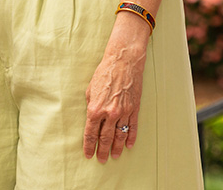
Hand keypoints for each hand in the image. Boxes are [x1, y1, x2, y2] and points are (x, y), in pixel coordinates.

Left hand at [82, 18, 146, 162]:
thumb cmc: (104, 73)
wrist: (123, 62)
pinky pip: (132, 127)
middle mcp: (109, 113)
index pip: (90, 133)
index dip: (89, 146)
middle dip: (102, 151)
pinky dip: (131, 138)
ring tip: (114, 156)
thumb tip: (91, 117)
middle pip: (105, 138)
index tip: (88, 154)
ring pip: (119, 136)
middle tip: (101, 160)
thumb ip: (90, 105)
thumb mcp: (90, 89)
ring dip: (116, 148)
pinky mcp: (134, 109)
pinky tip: (128, 145)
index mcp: (95, 109)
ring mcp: (123, 112)